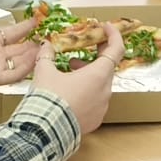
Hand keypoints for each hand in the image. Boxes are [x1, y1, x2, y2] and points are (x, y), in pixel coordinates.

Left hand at [0, 0, 43, 92]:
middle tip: (49, 35)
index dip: (23, 27)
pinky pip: (14, 75)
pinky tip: (37, 60)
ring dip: (34, 55)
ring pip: (20, 62)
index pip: (9, 34)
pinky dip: (26, 68)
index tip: (36, 19)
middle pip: (18, 49)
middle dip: (33, 43)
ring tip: (48, 46)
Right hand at [30, 19, 123, 133]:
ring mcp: (102, 107)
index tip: (106, 27)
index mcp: (98, 75)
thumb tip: (46, 45)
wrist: (44, 132)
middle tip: (82, 51)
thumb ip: (47, 55)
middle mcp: (105, 91)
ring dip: (89, 75)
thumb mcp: (44, 72)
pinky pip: (96, 101)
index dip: (113, 36)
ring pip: (100, 85)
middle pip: (107, 68)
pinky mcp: (95, 120)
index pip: (116, 50)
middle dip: (95, 56)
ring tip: (69, 72)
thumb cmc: (48, 99)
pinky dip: (87, 92)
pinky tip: (70, 93)